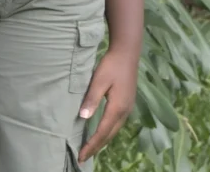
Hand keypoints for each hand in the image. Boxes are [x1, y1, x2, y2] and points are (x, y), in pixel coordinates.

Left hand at [77, 46, 138, 162]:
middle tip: (83, 157)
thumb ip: (91, 99)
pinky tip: (102, 133)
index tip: (81, 156)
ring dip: (102, 141)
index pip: (102, 133)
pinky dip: (108, 132)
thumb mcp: (98, 80)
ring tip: (91, 149)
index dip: (91, 146)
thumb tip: (83, 117)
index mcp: (117, 108)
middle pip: (109, 135)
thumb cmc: (111, 65)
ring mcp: (128, 108)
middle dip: (96, 147)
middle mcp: (124, 112)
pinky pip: (116, 124)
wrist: (127, 53)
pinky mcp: (127, 103)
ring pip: (114, 131)